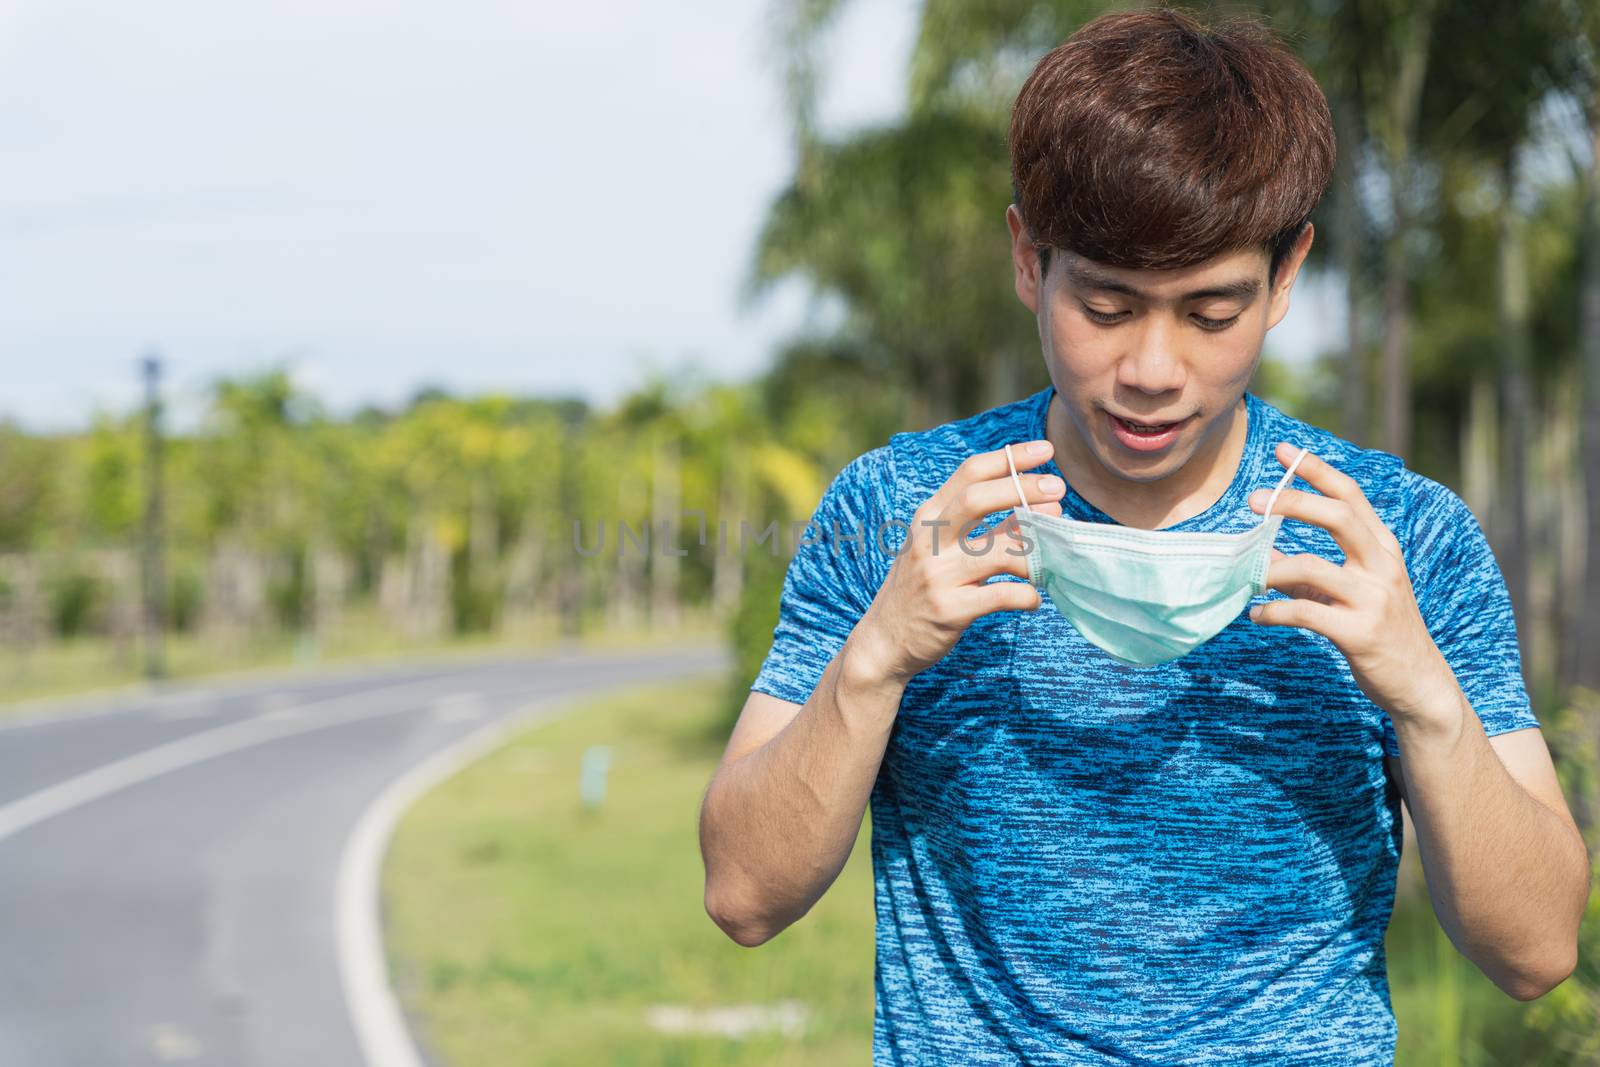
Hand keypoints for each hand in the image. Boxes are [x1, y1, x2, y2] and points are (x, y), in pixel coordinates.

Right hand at [850, 440, 1065, 684]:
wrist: (883, 641)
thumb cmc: (919, 588)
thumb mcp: (934, 547)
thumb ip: (974, 524)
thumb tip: (1033, 500)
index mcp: (927, 517)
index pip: (969, 474)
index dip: (1009, 458)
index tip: (1045, 450)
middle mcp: (929, 541)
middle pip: (979, 500)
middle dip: (1023, 488)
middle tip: (1059, 488)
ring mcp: (938, 575)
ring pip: (998, 551)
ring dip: (1036, 549)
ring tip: (1055, 552)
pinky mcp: (950, 609)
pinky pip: (1002, 596)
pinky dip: (1027, 596)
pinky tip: (1034, 598)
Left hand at [1246, 442, 1458, 723]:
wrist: (1420, 685)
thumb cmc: (1381, 633)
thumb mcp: (1353, 593)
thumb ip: (1314, 573)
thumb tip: (1267, 554)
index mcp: (1383, 549)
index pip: (1351, 496)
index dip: (1317, 470)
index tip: (1284, 450)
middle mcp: (1383, 566)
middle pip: (1339, 516)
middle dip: (1294, 502)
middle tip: (1253, 499)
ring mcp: (1374, 599)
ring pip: (1312, 567)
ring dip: (1271, 570)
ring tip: (1249, 578)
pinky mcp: (1360, 633)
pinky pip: (1304, 612)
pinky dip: (1273, 612)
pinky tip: (1257, 616)